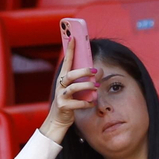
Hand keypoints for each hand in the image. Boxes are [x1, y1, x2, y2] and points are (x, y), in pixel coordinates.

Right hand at [38, 29, 97, 143]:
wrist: (58, 120)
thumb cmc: (70, 102)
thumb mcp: (76, 89)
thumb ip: (85, 80)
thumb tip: (99, 70)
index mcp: (63, 79)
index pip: (67, 62)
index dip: (70, 50)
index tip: (74, 37)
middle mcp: (60, 86)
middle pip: (70, 74)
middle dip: (82, 71)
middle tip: (94, 69)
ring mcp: (60, 96)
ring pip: (73, 88)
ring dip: (86, 85)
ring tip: (96, 86)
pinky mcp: (63, 107)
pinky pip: (77, 104)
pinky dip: (87, 102)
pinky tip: (93, 102)